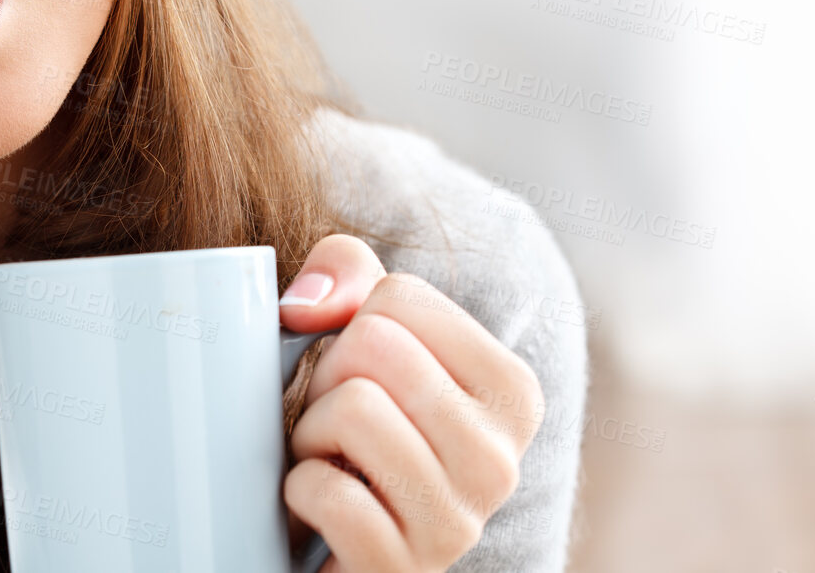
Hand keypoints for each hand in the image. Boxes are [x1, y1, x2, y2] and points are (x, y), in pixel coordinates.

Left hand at [278, 235, 544, 570]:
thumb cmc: (354, 423)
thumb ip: (346, 271)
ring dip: (311, 432)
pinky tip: (322, 509)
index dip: (352, 327)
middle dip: (327, 375)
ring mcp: (458, 524)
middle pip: (374, 345)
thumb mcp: (361, 330)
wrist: (340, 538)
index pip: (399, 296)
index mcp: (514, 392)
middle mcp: (502, 461)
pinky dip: (300, 491)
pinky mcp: (401, 569)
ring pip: (354, 409)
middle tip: (338, 421)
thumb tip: (307, 304)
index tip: (366, 376)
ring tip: (333, 459)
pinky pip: (328, 492)